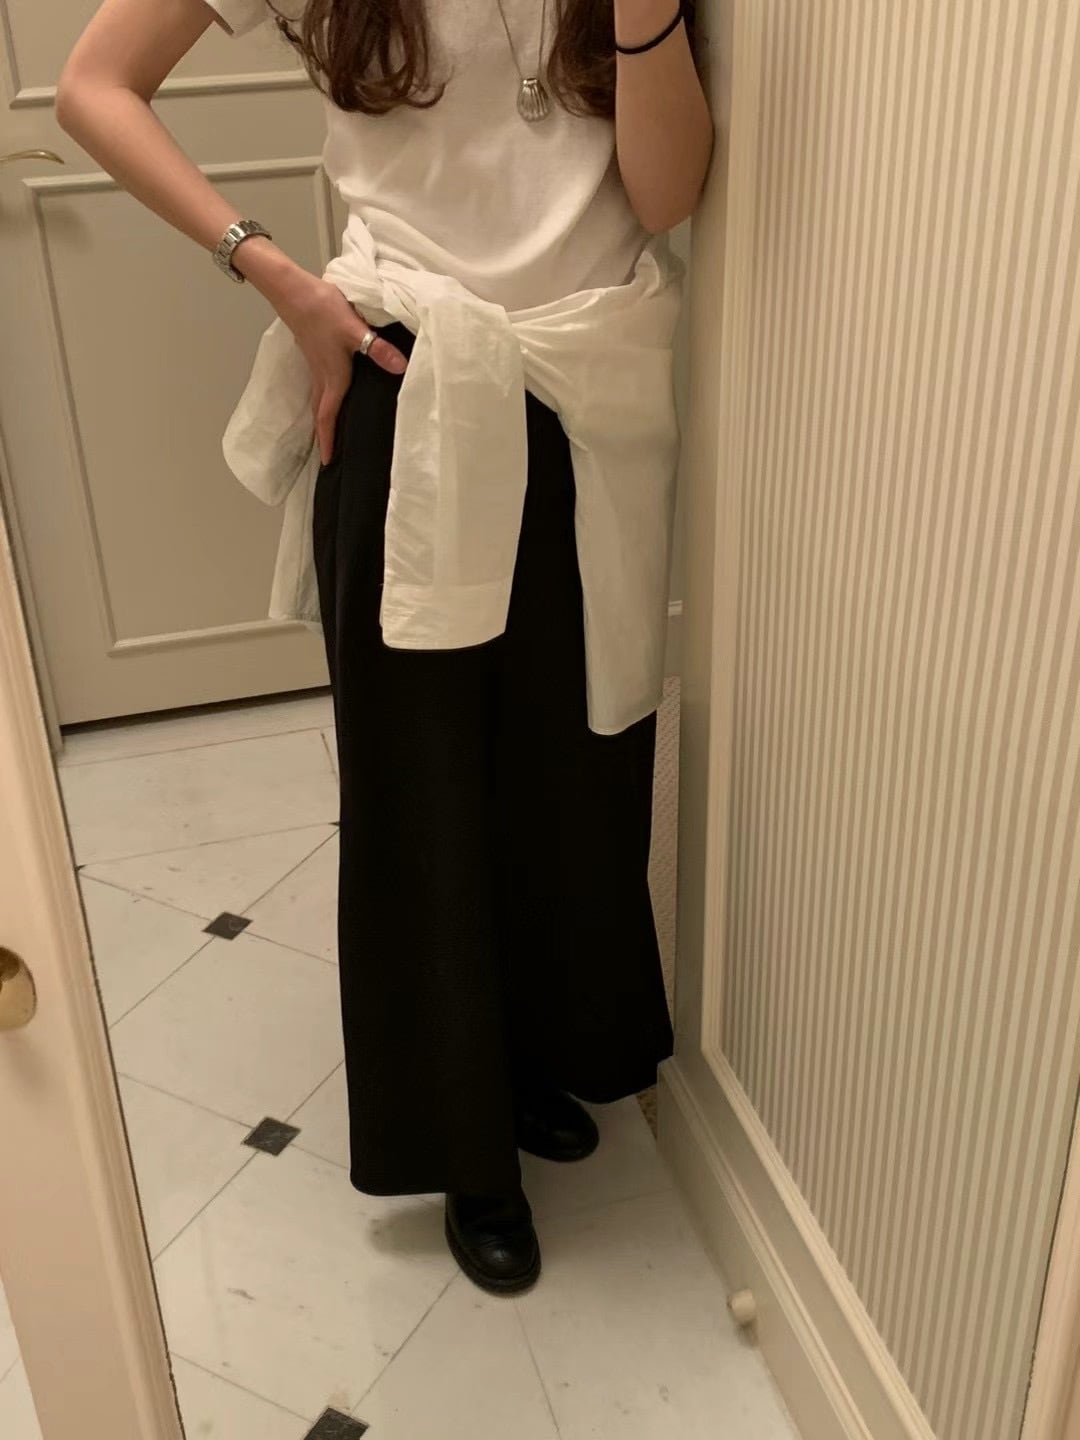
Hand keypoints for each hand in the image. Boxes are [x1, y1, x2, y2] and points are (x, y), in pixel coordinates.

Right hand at [272, 271, 408, 463]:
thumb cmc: (321, 309)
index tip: (327, 462)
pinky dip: (325, 398)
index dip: (328, 439)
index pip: (328, 416)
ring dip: (324, 417)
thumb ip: (378, 350)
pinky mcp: (315, 352)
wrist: (292, 289)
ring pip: (320, 399)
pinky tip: (334, 393)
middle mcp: (322, 375)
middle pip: (321, 412)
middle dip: (325, 434)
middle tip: (329, 455)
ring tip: (331, 431)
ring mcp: (316, 364)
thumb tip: (401, 368)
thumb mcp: (354, 329)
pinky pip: (320, 384)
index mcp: (332, 376)